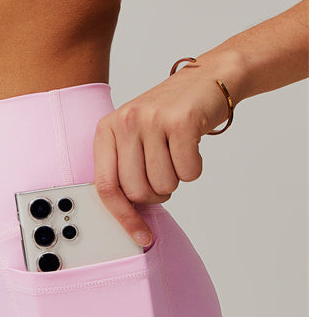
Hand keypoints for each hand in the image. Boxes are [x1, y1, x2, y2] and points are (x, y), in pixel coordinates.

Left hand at [93, 62, 232, 244]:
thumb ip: (124, 169)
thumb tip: (127, 217)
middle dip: (157, 193)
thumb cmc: (170, 116)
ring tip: (177, 154)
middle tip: (165, 172)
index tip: (140, 236)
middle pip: (137, 191)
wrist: (209, 80)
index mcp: (107, 129)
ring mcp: (152, 119)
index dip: (124, 217)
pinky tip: (192, 146)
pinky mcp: (181, 121)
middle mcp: (125, 122)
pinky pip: (188, 172)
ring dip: (176, 179)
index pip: (106, 186)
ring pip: (163, 184)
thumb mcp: (135, 136)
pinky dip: (194, 168)